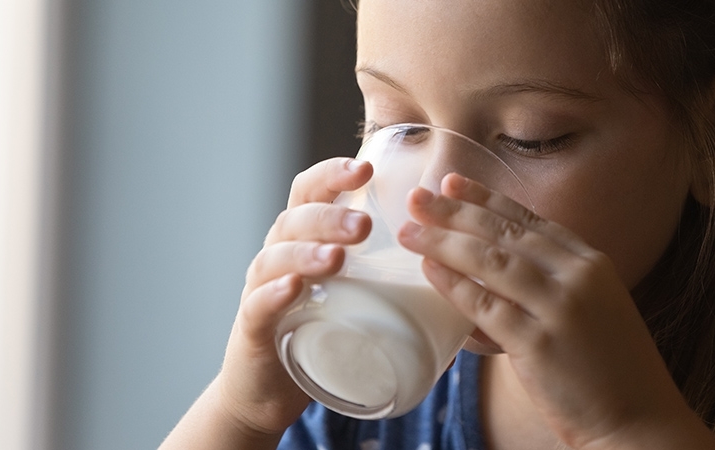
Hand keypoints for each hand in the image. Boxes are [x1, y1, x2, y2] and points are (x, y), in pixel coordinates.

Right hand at [216, 157, 373, 436]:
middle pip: (295, 220)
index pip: (311, 191)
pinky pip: (257, 305)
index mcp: (304, 238)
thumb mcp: (358, 294)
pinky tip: (293, 289)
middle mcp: (278, 255)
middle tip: (363, 226)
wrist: (271, 390)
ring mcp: (260, 290)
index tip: (366, 167)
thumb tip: (461, 269)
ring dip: (305, 252)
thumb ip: (396, 276)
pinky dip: (273, 294)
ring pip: (275, 258)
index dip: (333, 174)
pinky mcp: (252, 329)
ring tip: (337, 257)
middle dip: (329, 217)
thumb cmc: (324, 333)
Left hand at [397, 173, 714, 448]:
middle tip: (417, 197)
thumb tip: (495, 275)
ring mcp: (560, 308)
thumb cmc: (611, 372)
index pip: (530, 220)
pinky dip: (454, 285)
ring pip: (492, 261)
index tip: (452, 183)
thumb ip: (553, 286)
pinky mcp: (539, 344)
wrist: (641, 422)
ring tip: (410, 231)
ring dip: (445, 242)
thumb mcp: (593, 310)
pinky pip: (486, 306)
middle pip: (505, 231)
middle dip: (456, 210)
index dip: (487, 198)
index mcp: (592, 264)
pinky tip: (430, 271)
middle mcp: (578, 276)